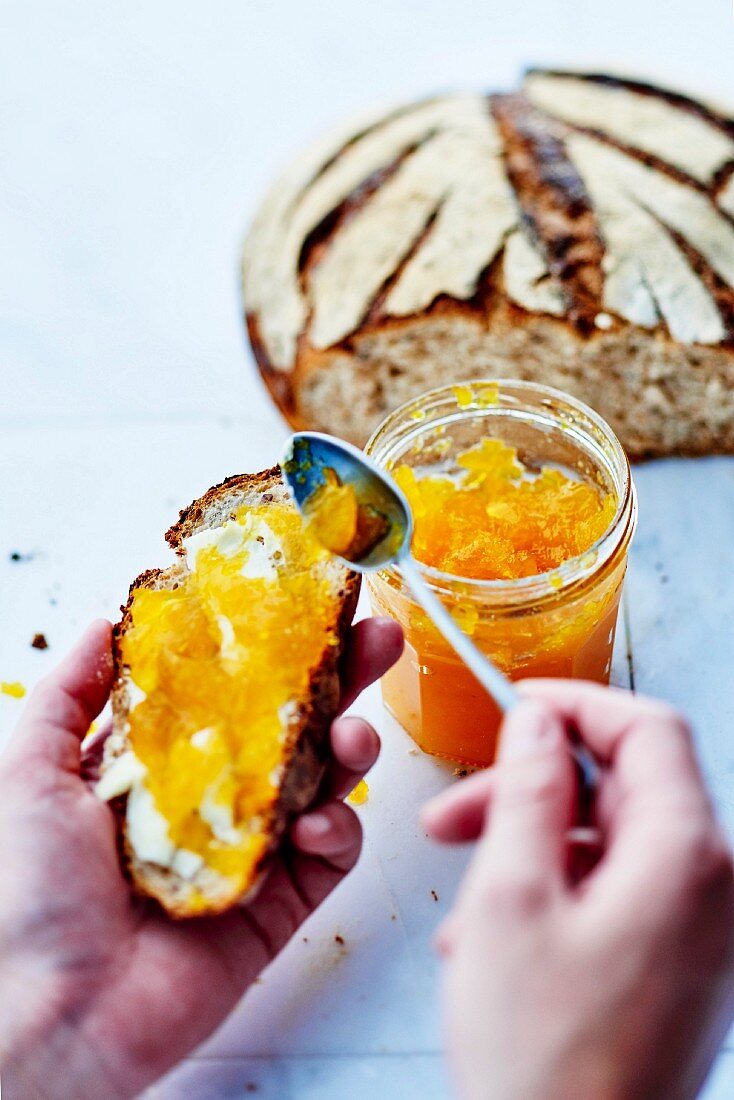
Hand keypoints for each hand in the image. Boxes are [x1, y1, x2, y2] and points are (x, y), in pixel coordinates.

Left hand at [0, 616, 401, 1099]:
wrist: (53, 1011)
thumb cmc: (28, 890)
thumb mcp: (29, 769)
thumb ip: (69, 691)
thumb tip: (103, 619)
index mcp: (160, 760)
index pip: (230, 686)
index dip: (271, 644)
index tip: (306, 600)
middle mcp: (211, 796)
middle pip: (291, 723)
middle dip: (339, 677)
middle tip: (377, 636)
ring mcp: (250, 848)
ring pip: (322, 781)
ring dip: (349, 747)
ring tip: (352, 735)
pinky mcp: (279, 901)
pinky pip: (330, 853)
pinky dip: (337, 828)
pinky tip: (318, 820)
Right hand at [423, 681, 733, 1099]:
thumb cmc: (542, 1055)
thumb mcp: (510, 898)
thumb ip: (525, 791)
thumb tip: (536, 720)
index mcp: (687, 855)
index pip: (646, 728)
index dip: (575, 706)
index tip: (513, 708)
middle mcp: (713, 888)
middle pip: (623, 789)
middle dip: (530, 792)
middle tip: (452, 816)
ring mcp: (702, 934)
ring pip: (610, 846)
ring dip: (529, 853)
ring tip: (461, 903)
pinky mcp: (679, 970)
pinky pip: (617, 898)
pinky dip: (553, 898)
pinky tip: (491, 943)